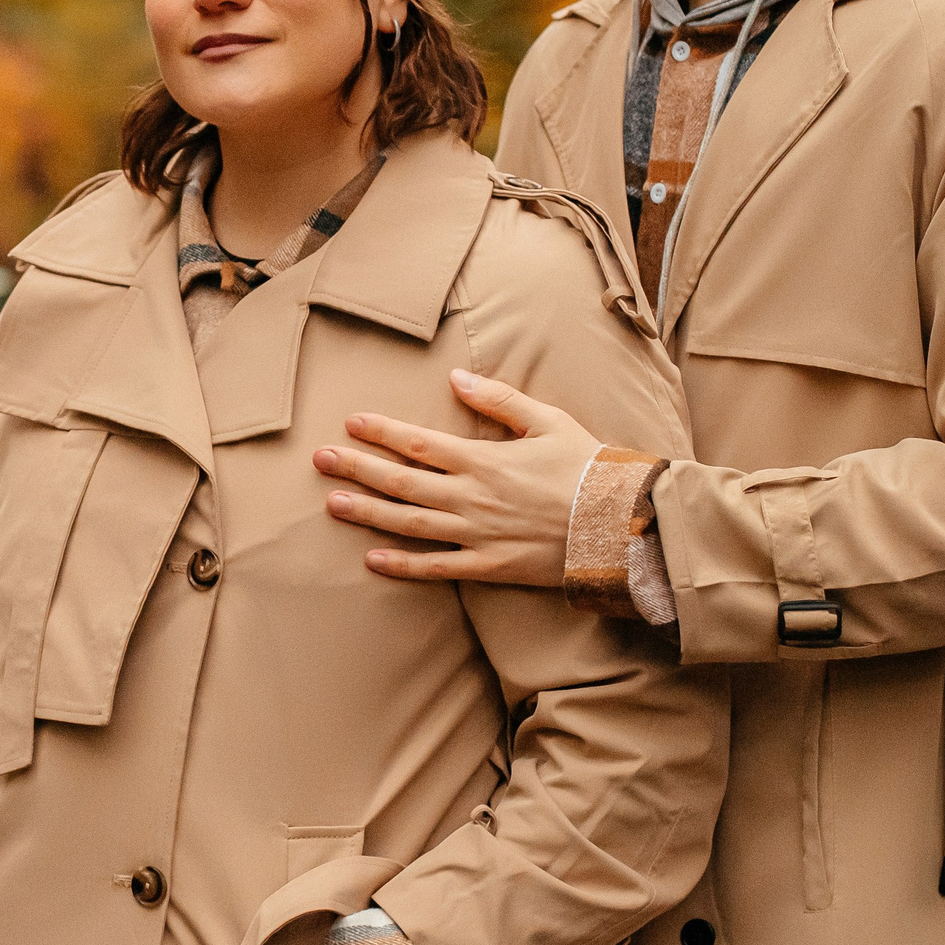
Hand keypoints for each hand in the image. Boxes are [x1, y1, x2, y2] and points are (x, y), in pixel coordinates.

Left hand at [313, 369, 602, 586]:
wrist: (623, 524)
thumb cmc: (588, 468)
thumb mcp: (548, 420)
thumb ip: (499, 399)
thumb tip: (456, 377)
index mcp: (483, 459)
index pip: (417, 442)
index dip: (380, 432)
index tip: (350, 422)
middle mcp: (471, 497)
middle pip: (400, 482)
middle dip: (357, 469)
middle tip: (320, 460)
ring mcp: (477, 535)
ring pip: (409, 524)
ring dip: (367, 513)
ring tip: (332, 504)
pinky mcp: (489, 566)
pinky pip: (437, 568)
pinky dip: (403, 565)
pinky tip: (373, 560)